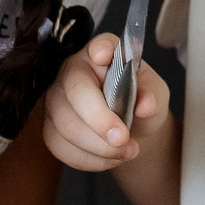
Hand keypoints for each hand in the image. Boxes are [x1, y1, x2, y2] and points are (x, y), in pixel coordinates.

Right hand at [41, 34, 171, 173]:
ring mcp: (57, 99)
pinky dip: (88, 159)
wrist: (130, 129)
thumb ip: (152, 95)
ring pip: (65, 125)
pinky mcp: (50, 126)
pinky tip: (109, 158)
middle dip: (99, 121)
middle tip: (123, 138)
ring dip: (98, 147)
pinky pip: (60, 147)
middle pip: (76, 92)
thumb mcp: (154, 95)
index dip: (101, 49)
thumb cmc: (139, 102)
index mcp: (103, 53)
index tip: (104, 56)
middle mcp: (74, 71)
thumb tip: (145, 104)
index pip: (100, 45)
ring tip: (126, 151)